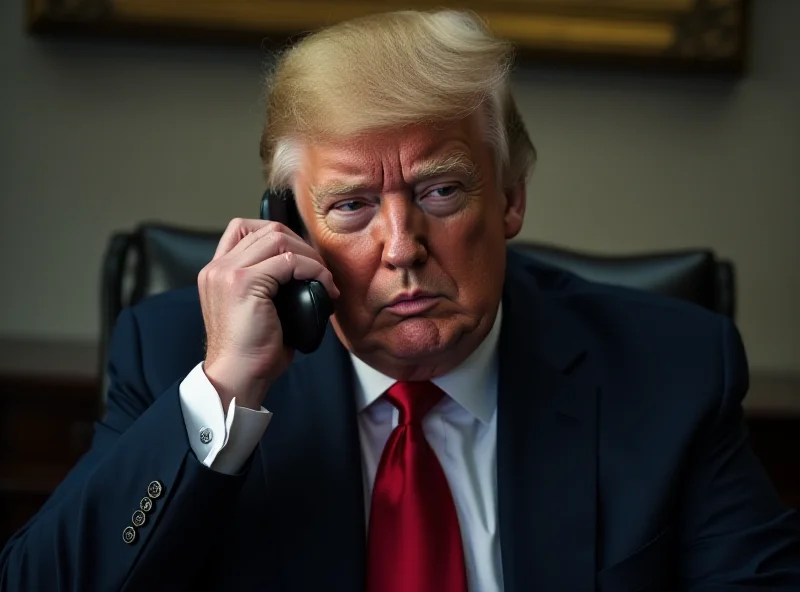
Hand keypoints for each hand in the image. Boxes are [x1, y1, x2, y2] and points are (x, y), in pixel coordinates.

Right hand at [198, 218, 339, 410]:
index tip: (302, 258)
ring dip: (309, 256)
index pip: (244, 228)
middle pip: (266, 228)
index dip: (280, 235)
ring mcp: (228, 273)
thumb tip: (302, 273)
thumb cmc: (252, 352)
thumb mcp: (254, 309)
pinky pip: (289, 261)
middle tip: (320, 269)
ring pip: (278, 238)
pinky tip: (324, 287)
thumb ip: (266, 284)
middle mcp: (217, 268)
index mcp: (216, 272)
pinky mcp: (244, 283)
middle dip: (301, 244)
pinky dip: (313, 270)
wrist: (238, 377)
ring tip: (324, 279)